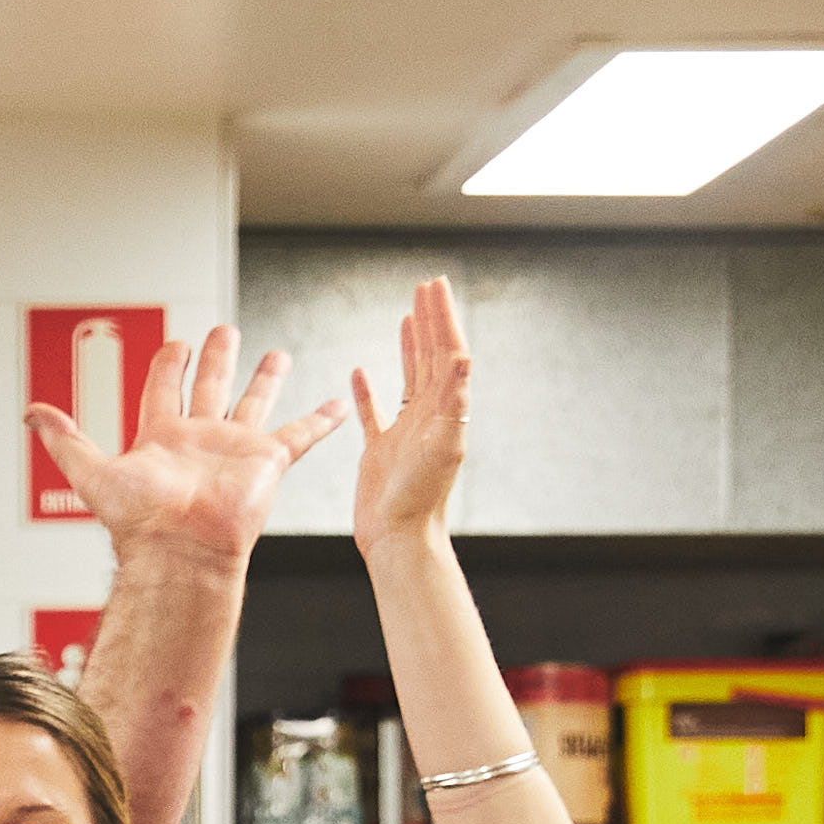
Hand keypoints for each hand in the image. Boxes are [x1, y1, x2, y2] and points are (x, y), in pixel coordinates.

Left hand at [35, 320, 341, 573]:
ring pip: (254, 402)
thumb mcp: (92, 471)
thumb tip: (30, 412)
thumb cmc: (140, 523)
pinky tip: (336, 404)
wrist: (179, 552)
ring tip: (276, 354)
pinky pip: (300, 435)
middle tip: (223, 331)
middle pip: (210, 385)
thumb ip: (65, 439)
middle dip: (216, 357)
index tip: (175, 343)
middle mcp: (200, 439)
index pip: (165, 387)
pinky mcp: (266, 461)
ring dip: (264, 378)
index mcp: (162, 437)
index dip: (168, 364)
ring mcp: (235, 447)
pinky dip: (320, 420)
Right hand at [343, 275, 472, 555]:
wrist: (398, 537)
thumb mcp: (442, 444)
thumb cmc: (420, 497)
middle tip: (426, 288)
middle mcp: (430, 416)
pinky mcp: (381, 449)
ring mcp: (405, 431)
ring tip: (406, 316)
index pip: (447, 352)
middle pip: (431, 357)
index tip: (435, 286)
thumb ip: (453, 400)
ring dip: (409, 345)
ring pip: (409, 377)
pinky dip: (368, 390)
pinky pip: (374, 411)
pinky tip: (360, 372)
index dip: (442, 318)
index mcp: (446, 410)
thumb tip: (463, 356)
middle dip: (429, 320)